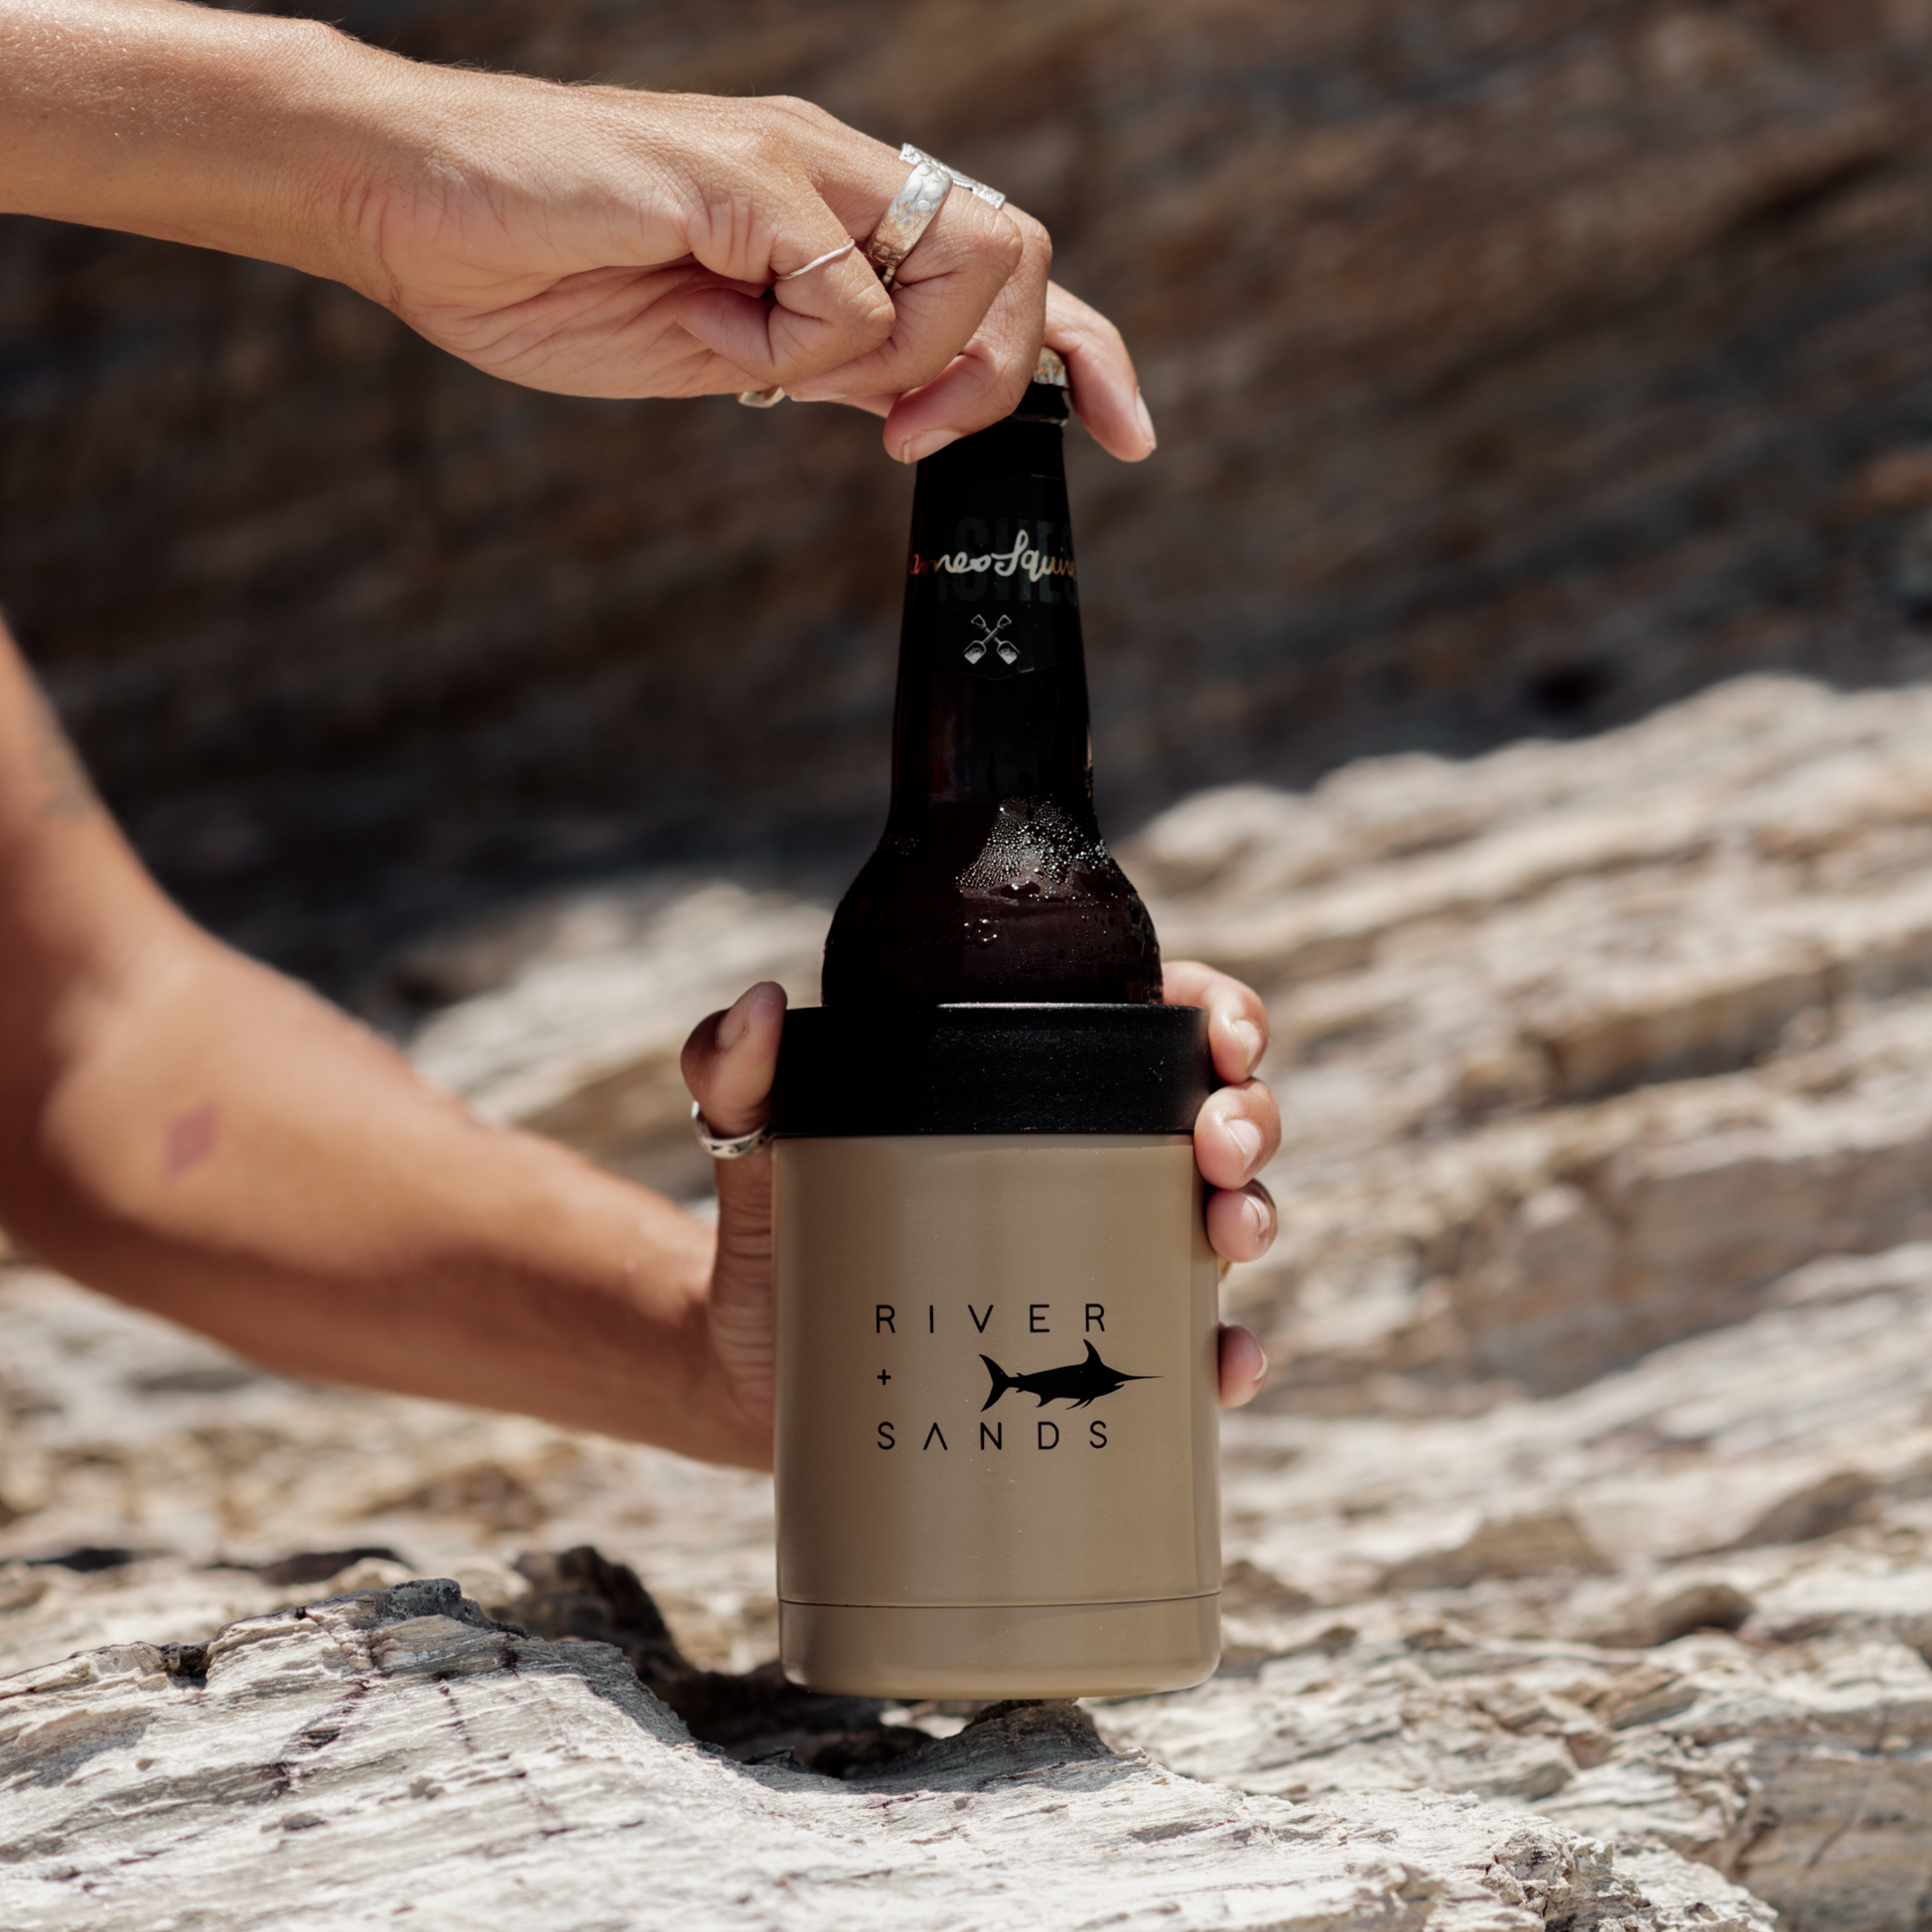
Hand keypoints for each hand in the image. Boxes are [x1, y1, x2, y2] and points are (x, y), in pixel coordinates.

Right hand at [344, 81, 1156, 461]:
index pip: (1009, 272)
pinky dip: (796, 343)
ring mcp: (793, 165)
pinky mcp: (740, 173)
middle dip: (997, 372)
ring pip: (957, 262)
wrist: (412, 206)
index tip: (1125, 435)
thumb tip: (914, 399)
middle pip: (1020, 255)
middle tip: (903, 437)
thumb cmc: (546, 273)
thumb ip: (824, 360)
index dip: (1087, 352)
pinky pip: (842, 287)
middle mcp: (835, 178)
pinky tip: (715, 328)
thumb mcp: (722, 347)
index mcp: (838, 221)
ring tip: (771, 364)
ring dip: (895, 358)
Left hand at [681, 967, 1277, 1438]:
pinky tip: (1227, 1362)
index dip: (1220, 1015)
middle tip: (1215, 1146)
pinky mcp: (1096, 1354)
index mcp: (1037, 1083)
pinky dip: (1228, 1357)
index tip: (1220, 1034)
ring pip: (1224, 1223)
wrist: (756, 1372)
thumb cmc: (776, 1234)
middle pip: (1216, 1118)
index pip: (1157, 1024)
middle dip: (1247, 1119)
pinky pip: (1189, 1352)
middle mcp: (1093, 1163)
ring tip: (1229, 1235)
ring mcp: (1104, 1259)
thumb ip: (736, 1073)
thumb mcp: (759, 1146)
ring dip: (1256, 1216)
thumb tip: (757, 1008)